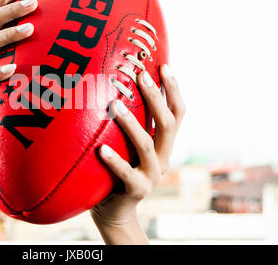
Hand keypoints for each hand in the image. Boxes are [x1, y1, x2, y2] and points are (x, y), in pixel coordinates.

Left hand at [91, 65, 184, 243]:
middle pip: (168, 124)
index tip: (163, 65)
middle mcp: (163, 158)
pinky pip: (126, 174)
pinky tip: (101, 149)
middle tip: (140, 75)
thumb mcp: (126, 145)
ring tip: (114, 105)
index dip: (173, 90)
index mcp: (164, 145)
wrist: (114, 211)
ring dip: (132, 124)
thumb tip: (112, 87)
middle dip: (156, 98)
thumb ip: (128, 124)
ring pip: (147, 146)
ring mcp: (152, 176)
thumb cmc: (115, 170)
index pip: (177, 113)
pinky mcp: (137, 191)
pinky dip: (115, 161)